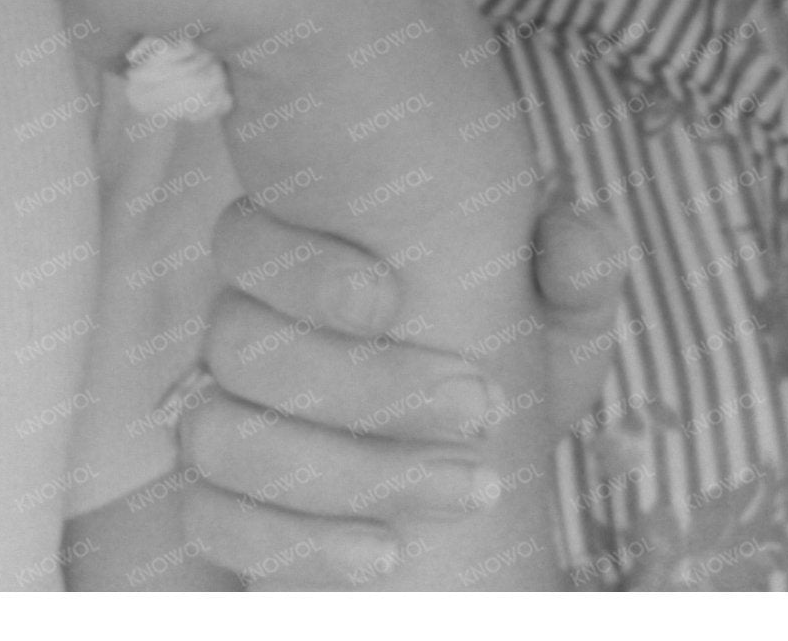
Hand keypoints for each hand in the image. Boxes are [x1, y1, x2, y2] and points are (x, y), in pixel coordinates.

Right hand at [169, 190, 628, 585]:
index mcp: (298, 264)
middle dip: (362, 384)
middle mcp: (240, 336)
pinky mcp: (216, 504)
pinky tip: (385, 555)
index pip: (246, 238)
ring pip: (221, 436)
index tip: (388, 299)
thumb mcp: (548, 324)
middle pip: (242, 344)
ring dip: (341, 472)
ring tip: (462, 493)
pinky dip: (295, 542)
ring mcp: (216, 420)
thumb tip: (577, 233)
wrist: (470, 474)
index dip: (300, 268)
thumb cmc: (498, 372)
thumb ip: (571, 267)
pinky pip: (210, 520)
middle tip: (482, 410)